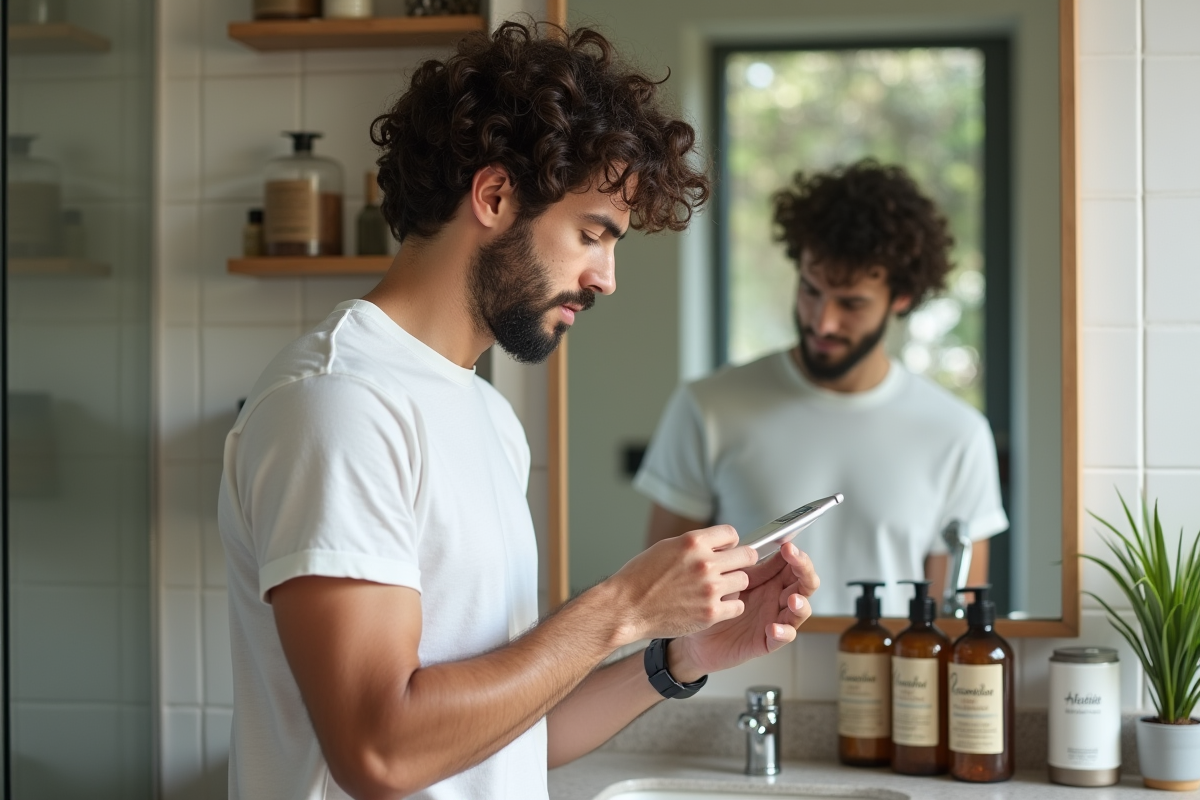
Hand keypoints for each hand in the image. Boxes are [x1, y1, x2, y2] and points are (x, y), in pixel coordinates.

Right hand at [604, 525, 758, 645]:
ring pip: (744, 580)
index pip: (731, 534)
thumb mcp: (666, 547)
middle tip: (732, 568)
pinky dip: (730, 606)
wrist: (627, 608)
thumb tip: (716, 546)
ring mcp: (709, 589)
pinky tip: (716, 605)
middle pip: (747, 556)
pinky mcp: (710, 613)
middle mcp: (704, 563)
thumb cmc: (640, 578)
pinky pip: (738, 606)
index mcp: (693, 543)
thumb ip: (694, 546)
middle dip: (740, 561)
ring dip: (734, 584)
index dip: (729, 543)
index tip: (726, 550)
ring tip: (718, 588)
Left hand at [668, 543, 819, 680]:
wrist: (698, 637)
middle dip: (804, 570)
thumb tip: (754, 546)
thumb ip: (746, 568)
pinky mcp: (769, 640)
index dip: (796, 555)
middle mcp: (778, 599)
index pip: (794, 565)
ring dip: (800, 604)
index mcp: (771, 581)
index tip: (788, 545)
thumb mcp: (729, 581)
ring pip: (801, 610)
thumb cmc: (713, 605)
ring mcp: (776, 619)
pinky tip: (773, 627)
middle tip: (795, 560)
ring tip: (792, 599)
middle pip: (805, 584)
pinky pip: (783, 637)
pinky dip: (782, 632)